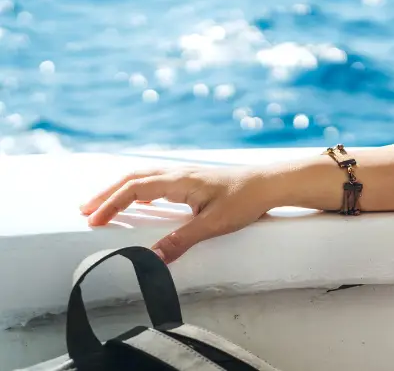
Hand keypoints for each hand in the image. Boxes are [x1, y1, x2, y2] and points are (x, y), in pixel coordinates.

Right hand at [79, 165, 274, 263]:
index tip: (93, 220)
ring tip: (102, 204)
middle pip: (133, 179)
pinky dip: (138, 187)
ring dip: (121, 189)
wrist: (271, 183)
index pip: (135, 189)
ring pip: (144, 177)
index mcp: (179, 181)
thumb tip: (151, 258)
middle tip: (84, 210)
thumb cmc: (246, 199)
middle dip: (107, 194)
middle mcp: (179, 173)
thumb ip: (181, 241)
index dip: (111, 204)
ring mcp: (186, 175)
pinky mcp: (194, 180)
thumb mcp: (213, 224)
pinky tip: (137, 199)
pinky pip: (157, 180)